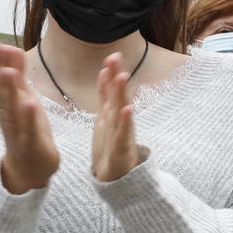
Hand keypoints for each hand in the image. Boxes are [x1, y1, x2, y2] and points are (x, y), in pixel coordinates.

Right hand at [0, 42, 58, 194]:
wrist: (30, 167)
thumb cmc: (26, 128)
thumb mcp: (25, 98)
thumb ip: (19, 77)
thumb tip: (11, 50)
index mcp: (7, 102)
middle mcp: (7, 114)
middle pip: (0, 89)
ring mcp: (17, 128)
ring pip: (11, 107)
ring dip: (8, 90)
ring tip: (7, 72)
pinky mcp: (29, 143)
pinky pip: (27, 128)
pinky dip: (27, 117)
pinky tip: (29, 104)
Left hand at [91, 53, 144, 182]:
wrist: (117, 177)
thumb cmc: (111, 147)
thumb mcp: (104, 118)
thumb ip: (105, 97)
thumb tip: (105, 74)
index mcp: (111, 113)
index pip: (110, 89)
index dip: (110, 73)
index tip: (110, 55)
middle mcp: (119, 119)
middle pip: (117, 94)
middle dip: (116, 75)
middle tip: (116, 56)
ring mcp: (122, 131)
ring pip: (122, 109)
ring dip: (122, 93)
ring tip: (123, 76)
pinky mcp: (123, 146)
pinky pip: (124, 132)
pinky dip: (126, 120)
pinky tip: (128, 109)